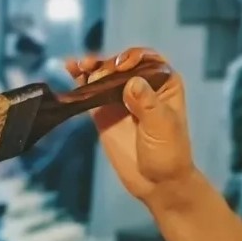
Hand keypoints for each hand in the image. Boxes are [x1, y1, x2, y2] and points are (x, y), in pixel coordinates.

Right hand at [64, 47, 194, 204]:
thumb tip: (131, 83)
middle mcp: (142, 85)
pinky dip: (81, 81)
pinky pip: (91, 92)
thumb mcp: (162, 126)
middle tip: (96, 70)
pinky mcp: (104, 112)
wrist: (157, 182)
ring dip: (91, 66)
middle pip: (121, 64)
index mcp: (164, 83)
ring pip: (105, 75)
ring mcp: (121, 98)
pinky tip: (72, 70)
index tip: (121, 67)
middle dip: (107, 63)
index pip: (147, 59)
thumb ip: (147, 104)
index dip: (132, 58)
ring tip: (79, 65)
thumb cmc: (168, 153)